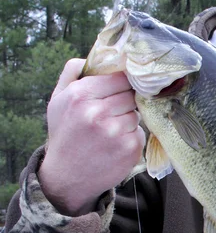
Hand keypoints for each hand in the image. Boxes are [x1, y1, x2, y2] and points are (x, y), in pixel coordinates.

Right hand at [38, 58, 145, 215]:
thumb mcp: (58, 100)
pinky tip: (115, 144)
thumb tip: (96, 53)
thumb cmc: (64, 134)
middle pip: (131, 94)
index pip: (120, 77)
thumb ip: (73, 72)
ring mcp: (116, 132)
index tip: (119, 89)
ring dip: (127, 119)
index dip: (121, 83)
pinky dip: (131, 137)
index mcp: (80, 95)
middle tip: (111, 112)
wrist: (66, 178)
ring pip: (136, 113)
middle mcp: (98, 113)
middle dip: (124, 101)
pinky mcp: (130, 149)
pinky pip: (140, 132)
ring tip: (109, 130)